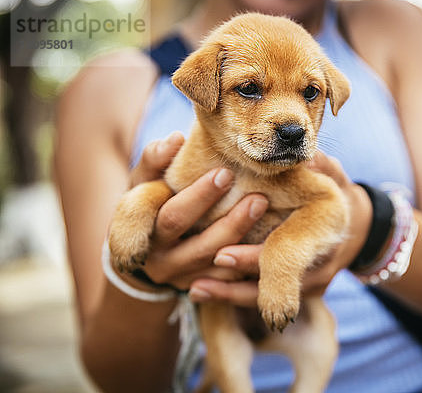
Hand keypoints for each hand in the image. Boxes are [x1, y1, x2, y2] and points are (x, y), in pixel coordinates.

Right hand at [119, 132, 268, 292]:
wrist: (141, 251)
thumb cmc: (149, 202)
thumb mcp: (143, 181)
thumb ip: (154, 160)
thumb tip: (175, 140)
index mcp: (145, 230)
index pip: (172, 215)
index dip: (198, 197)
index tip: (225, 172)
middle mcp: (161, 260)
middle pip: (200, 244)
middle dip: (230, 221)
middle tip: (259, 197)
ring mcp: (182, 279)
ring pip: (219, 265)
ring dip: (245, 240)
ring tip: (267, 213)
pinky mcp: (202, 288)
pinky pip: (230, 281)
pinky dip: (250, 263)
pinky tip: (272, 242)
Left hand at [188, 152, 372, 303]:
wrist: (350, 221)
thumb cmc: (333, 189)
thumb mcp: (331, 173)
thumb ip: (319, 165)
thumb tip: (303, 159)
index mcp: (328, 231)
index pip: (289, 254)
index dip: (255, 258)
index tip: (222, 255)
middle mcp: (321, 266)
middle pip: (272, 283)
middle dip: (234, 281)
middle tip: (196, 279)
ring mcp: (311, 284)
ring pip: (266, 297)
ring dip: (229, 294)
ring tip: (194, 290)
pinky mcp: (298, 293)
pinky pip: (264, 299)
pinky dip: (235, 295)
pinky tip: (203, 292)